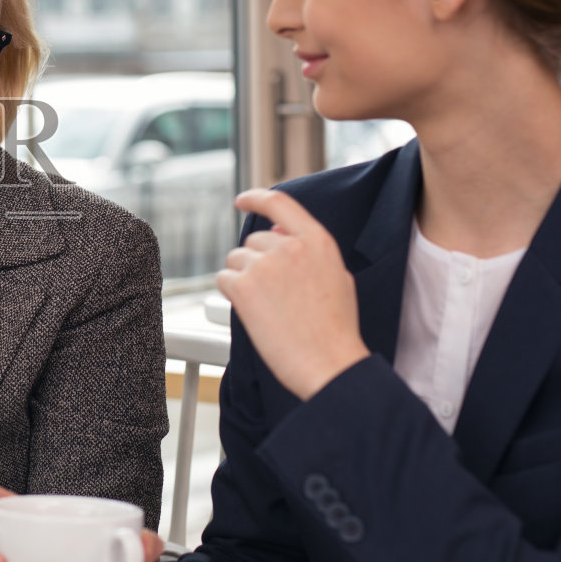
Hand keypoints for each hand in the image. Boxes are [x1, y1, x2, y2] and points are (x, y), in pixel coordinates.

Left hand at [216, 189, 368, 399]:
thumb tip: (276, 231)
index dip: (256, 198)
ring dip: (244, 279)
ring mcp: (265, 265)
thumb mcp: (336, 277)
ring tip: (269, 308)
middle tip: (274, 296)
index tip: (242, 201)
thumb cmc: (336, 329)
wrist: (330, 363)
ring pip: (236, 260)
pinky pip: (224, 279)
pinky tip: (253, 313)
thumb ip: (308, 250)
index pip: (280, 203)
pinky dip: (231, 294)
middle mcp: (290, 246)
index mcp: (317, 241)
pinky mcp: (243, 287)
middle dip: (257, 263)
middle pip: (254, 241)